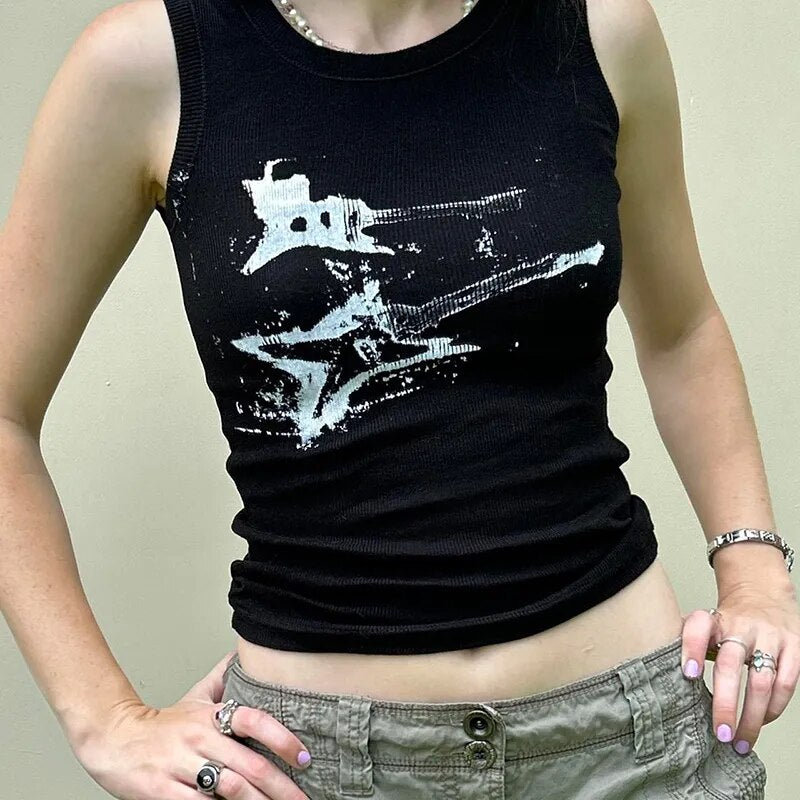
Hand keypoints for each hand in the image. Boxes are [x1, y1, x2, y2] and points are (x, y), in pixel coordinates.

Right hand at [72, 650, 312, 799]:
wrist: (112, 739)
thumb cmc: (161, 726)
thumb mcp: (195, 697)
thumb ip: (224, 679)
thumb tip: (246, 653)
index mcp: (211, 716)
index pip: (254, 721)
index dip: (283, 738)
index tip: (305, 757)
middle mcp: (199, 739)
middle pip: (249, 765)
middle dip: (281, 787)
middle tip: (303, 798)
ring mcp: (181, 767)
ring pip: (230, 790)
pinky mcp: (162, 793)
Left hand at [679, 582, 799, 754]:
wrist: (763, 594)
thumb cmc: (729, 619)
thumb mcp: (705, 623)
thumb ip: (686, 643)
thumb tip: (659, 672)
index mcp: (714, 620)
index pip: (699, 627)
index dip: (691, 649)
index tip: (688, 675)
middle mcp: (740, 627)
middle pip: (730, 665)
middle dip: (725, 703)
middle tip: (719, 731)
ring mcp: (769, 638)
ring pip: (761, 682)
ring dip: (752, 717)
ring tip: (740, 740)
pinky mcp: (793, 649)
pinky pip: (785, 684)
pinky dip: (774, 708)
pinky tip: (763, 721)